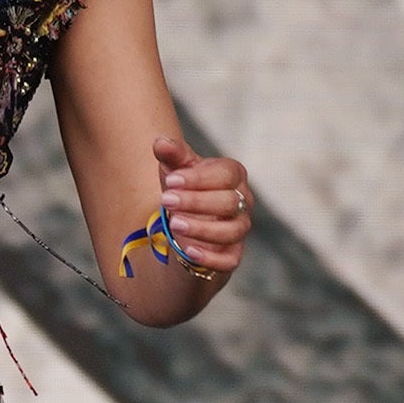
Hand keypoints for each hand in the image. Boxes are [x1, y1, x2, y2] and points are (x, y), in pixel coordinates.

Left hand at [152, 135, 252, 284]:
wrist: (187, 220)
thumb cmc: (185, 188)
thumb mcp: (177, 169)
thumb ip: (172, 155)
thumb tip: (160, 142)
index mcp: (233, 176)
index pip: (225, 175)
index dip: (198, 178)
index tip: (170, 181)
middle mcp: (243, 202)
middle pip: (229, 202)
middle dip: (196, 202)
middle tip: (166, 201)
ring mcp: (239, 228)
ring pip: (231, 231)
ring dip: (202, 229)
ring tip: (174, 224)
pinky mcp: (232, 254)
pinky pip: (229, 260)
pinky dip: (211, 257)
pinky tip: (188, 251)